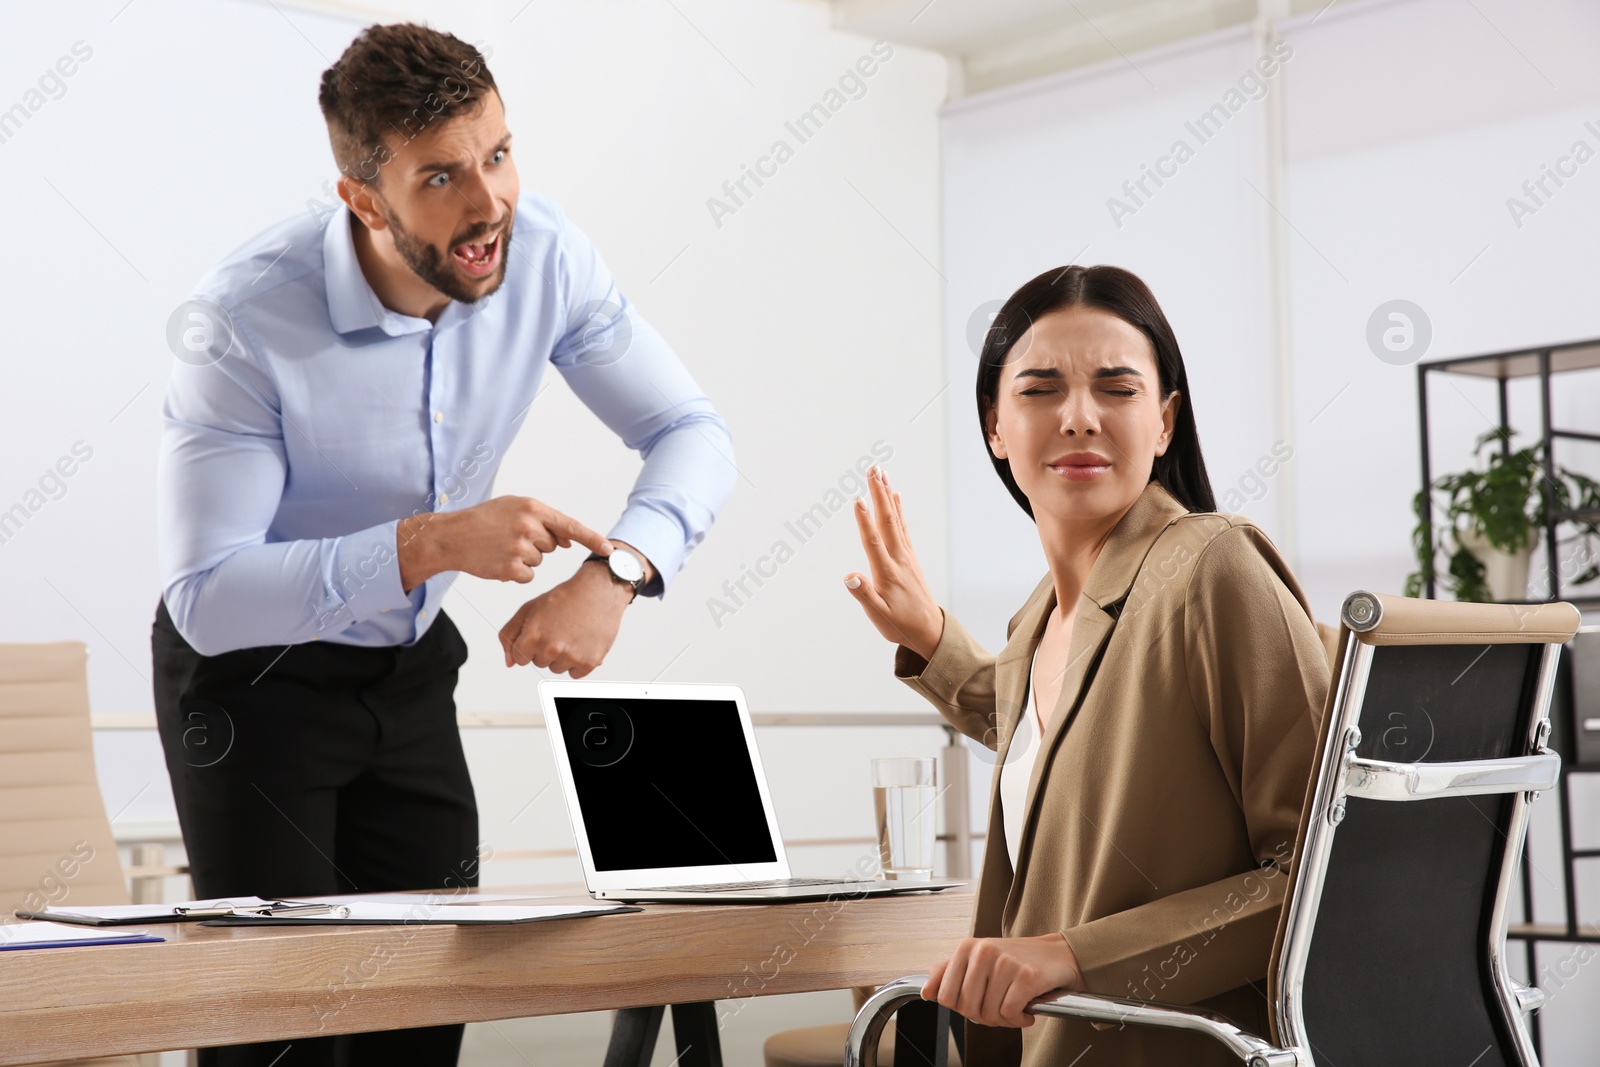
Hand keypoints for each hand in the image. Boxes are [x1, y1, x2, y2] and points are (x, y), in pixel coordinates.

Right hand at [399, 495, 610, 592]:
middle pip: (553, 545)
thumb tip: (568, 542)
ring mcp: (520, 548)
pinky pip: (528, 576)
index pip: (570, 525)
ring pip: (539, 561)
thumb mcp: (512, 507)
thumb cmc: (483, 521)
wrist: (450, 537)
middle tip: (510, 537)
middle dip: (537, 544)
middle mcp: (529, 526)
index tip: (609, 549)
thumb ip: (542, 520)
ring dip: (525, 558)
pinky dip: (516, 572)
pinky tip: (498, 560)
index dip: (592, 539)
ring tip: (500, 547)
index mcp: (532, 508)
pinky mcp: (511, 568)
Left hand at [499, 560, 631, 674]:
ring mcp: (570, 657)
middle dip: (546, 649)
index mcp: (533, 636)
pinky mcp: (588, 662)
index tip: (541, 632)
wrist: (598, 591)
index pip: (520, 658)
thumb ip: (510, 635)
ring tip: (572, 634)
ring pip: (557, 668)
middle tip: (559, 629)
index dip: (530, 644)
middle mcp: (550, 649)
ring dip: (562, 656)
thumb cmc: (565, 597)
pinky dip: (578, 661)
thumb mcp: (529, 609)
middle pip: (539, 663)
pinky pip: (574, 673)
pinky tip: (582, 642)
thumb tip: (509, 663)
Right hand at [843, 466, 943, 659]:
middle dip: (878, 494)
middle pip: (887, 521)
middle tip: (872, 469)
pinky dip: (898, 509)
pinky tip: (895, 495)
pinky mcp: (909, 557)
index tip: (857, 499)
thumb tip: (849, 576)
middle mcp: (898, 559)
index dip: (864, 522)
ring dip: (887, 495)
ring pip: (895, 519)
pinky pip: (902, 527)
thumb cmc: (900, 624)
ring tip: (880, 473)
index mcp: (887, 573)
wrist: (930, 630)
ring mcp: (906, 555)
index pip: (873, 542)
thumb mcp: (879, 615)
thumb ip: (864, 595)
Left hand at [922, 933, 1082, 1028]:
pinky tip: (1026, 1012)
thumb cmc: (1015, 960)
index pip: (946, 996)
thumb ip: (947, 973)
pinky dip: (1019, 1020)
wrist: (1056, 954)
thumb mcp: (977, 960)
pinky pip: (1010, 1013)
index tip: (977, 1003)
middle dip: (983, 1017)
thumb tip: (926, 993)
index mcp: (966, 948)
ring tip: (1014, 1008)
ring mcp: (1005, 963)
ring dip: (1003, 1020)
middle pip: (967, 1008)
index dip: (962, 1008)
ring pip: (988, 1013)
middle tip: (998, 1009)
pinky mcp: (1026, 976)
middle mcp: (983, 951)